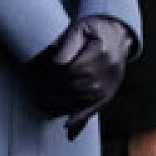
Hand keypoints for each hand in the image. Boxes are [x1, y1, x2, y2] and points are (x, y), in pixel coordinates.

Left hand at [24, 15, 134, 137]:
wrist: (118, 36)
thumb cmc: (94, 31)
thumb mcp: (80, 28)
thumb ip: (66, 42)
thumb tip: (55, 61)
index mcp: (100, 50)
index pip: (70, 68)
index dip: (53, 73)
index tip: (40, 75)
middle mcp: (107, 70)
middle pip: (74, 85)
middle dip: (53, 91)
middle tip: (37, 95)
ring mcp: (110, 84)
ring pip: (81, 99)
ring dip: (61, 105)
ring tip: (43, 106)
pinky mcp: (110, 94)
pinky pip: (94, 109)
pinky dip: (80, 120)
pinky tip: (68, 127)